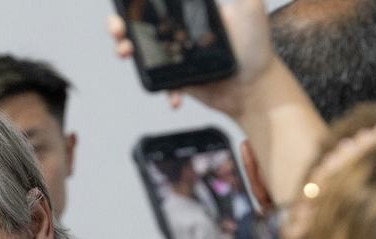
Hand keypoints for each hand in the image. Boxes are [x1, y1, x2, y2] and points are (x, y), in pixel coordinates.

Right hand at [107, 0, 278, 117]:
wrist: (256, 89)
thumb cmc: (257, 47)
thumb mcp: (250, 8)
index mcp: (192, 13)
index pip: (157, 5)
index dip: (136, 6)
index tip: (126, 9)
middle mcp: (181, 32)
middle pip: (141, 26)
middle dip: (120, 27)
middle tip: (118, 32)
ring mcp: (177, 57)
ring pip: (142, 53)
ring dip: (126, 51)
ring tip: (126, 54)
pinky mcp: (177, 80)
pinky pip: (159, 82)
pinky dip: (162, 89)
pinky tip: (175, 94)